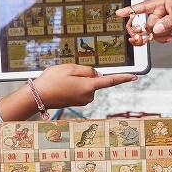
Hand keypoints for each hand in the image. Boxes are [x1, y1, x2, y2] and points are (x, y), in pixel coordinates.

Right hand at [0, 64, 136, 120]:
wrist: (38, 97)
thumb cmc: (51, 81)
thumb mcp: (69, 68)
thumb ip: (87, 70)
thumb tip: (98, 75)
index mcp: (88, 87)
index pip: (109, 81)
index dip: (123, 78)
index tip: (134, 77)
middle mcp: (89, 96)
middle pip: (94, 79)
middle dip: (85, 74)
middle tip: (67, 74)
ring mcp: (83, 101)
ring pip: (87, 84)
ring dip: (78, 79)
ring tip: (62, 80)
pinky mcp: (78, 102)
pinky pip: (81, 89)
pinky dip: (74, 85)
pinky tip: (62, 85)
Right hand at [116, 0, 171, 52]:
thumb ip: (169, 21)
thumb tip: (157, 29)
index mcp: (159, 3)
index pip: (142, 7)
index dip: (130, 10)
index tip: (119, 13)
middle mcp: (156, 12)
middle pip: (147, 25)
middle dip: (156, 29)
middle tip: (167, 28)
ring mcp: (157, 21)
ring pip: (151, 33)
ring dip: (161, 36)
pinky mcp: (159, 30)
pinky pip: (156, 38)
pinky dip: (163, 40)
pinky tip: (171, 36)